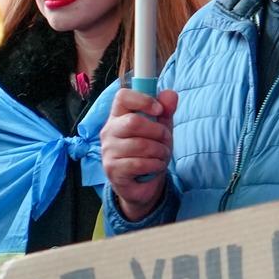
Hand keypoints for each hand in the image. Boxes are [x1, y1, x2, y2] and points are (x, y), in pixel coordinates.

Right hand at [101, 88, 177, 219]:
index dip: (144, 100)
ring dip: (160, 151)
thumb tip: (170, 94)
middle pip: (133, 122)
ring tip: (162, 156)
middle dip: (158, 132)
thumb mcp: (161, 129)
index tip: (159, 111)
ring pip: (140, 145)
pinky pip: (139, 163)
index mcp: (118, 116)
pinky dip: (155, 165)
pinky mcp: (112, 169)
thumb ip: (166, 111)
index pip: (122, 96)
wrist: (142, 184)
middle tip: (165, 140)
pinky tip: (155, 167)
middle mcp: (109, 131)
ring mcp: (108, 151)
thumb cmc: (150, 152)